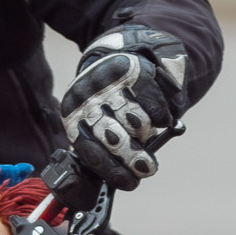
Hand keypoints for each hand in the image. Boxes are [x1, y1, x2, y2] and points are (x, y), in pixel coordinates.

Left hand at [60, 26, 191, 189]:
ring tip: (147, 133)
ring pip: (136, 122)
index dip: (112, 169)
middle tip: (147, 167)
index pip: (90, 150)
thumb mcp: (98, 122)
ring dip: (147, 133)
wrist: (121, 52)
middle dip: (133, 157)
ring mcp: (110, 83)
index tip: (130, 182)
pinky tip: (160, 117)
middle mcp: (88, 98)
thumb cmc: (111, 100)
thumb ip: (105, 149)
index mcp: (74, 116)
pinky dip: (162, 115)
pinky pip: (154, 103)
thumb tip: (122, 177)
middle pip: (113, 137)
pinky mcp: (134, 69)